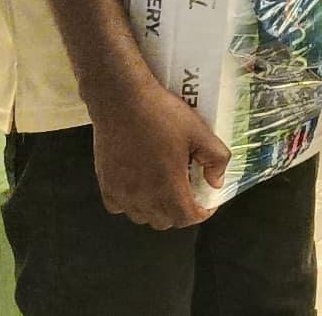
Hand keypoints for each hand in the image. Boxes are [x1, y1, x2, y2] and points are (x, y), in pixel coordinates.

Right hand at [92, 80, 225, 229]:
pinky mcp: (105, 183)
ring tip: (166, 189)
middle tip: (189, 192)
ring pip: (142, 217)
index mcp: (168, 186)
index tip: (207, 202)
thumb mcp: (199, 132)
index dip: (201, 213)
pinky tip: (140, 186)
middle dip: (181, 212)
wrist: (121, 101)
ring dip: (157, 210)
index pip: (186, 218)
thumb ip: (216, 159)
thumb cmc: (162, 115)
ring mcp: (120, 192)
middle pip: (165, 221)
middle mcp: (142, 196)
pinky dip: (132, 204)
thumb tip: (216, 182)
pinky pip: (119, 207)